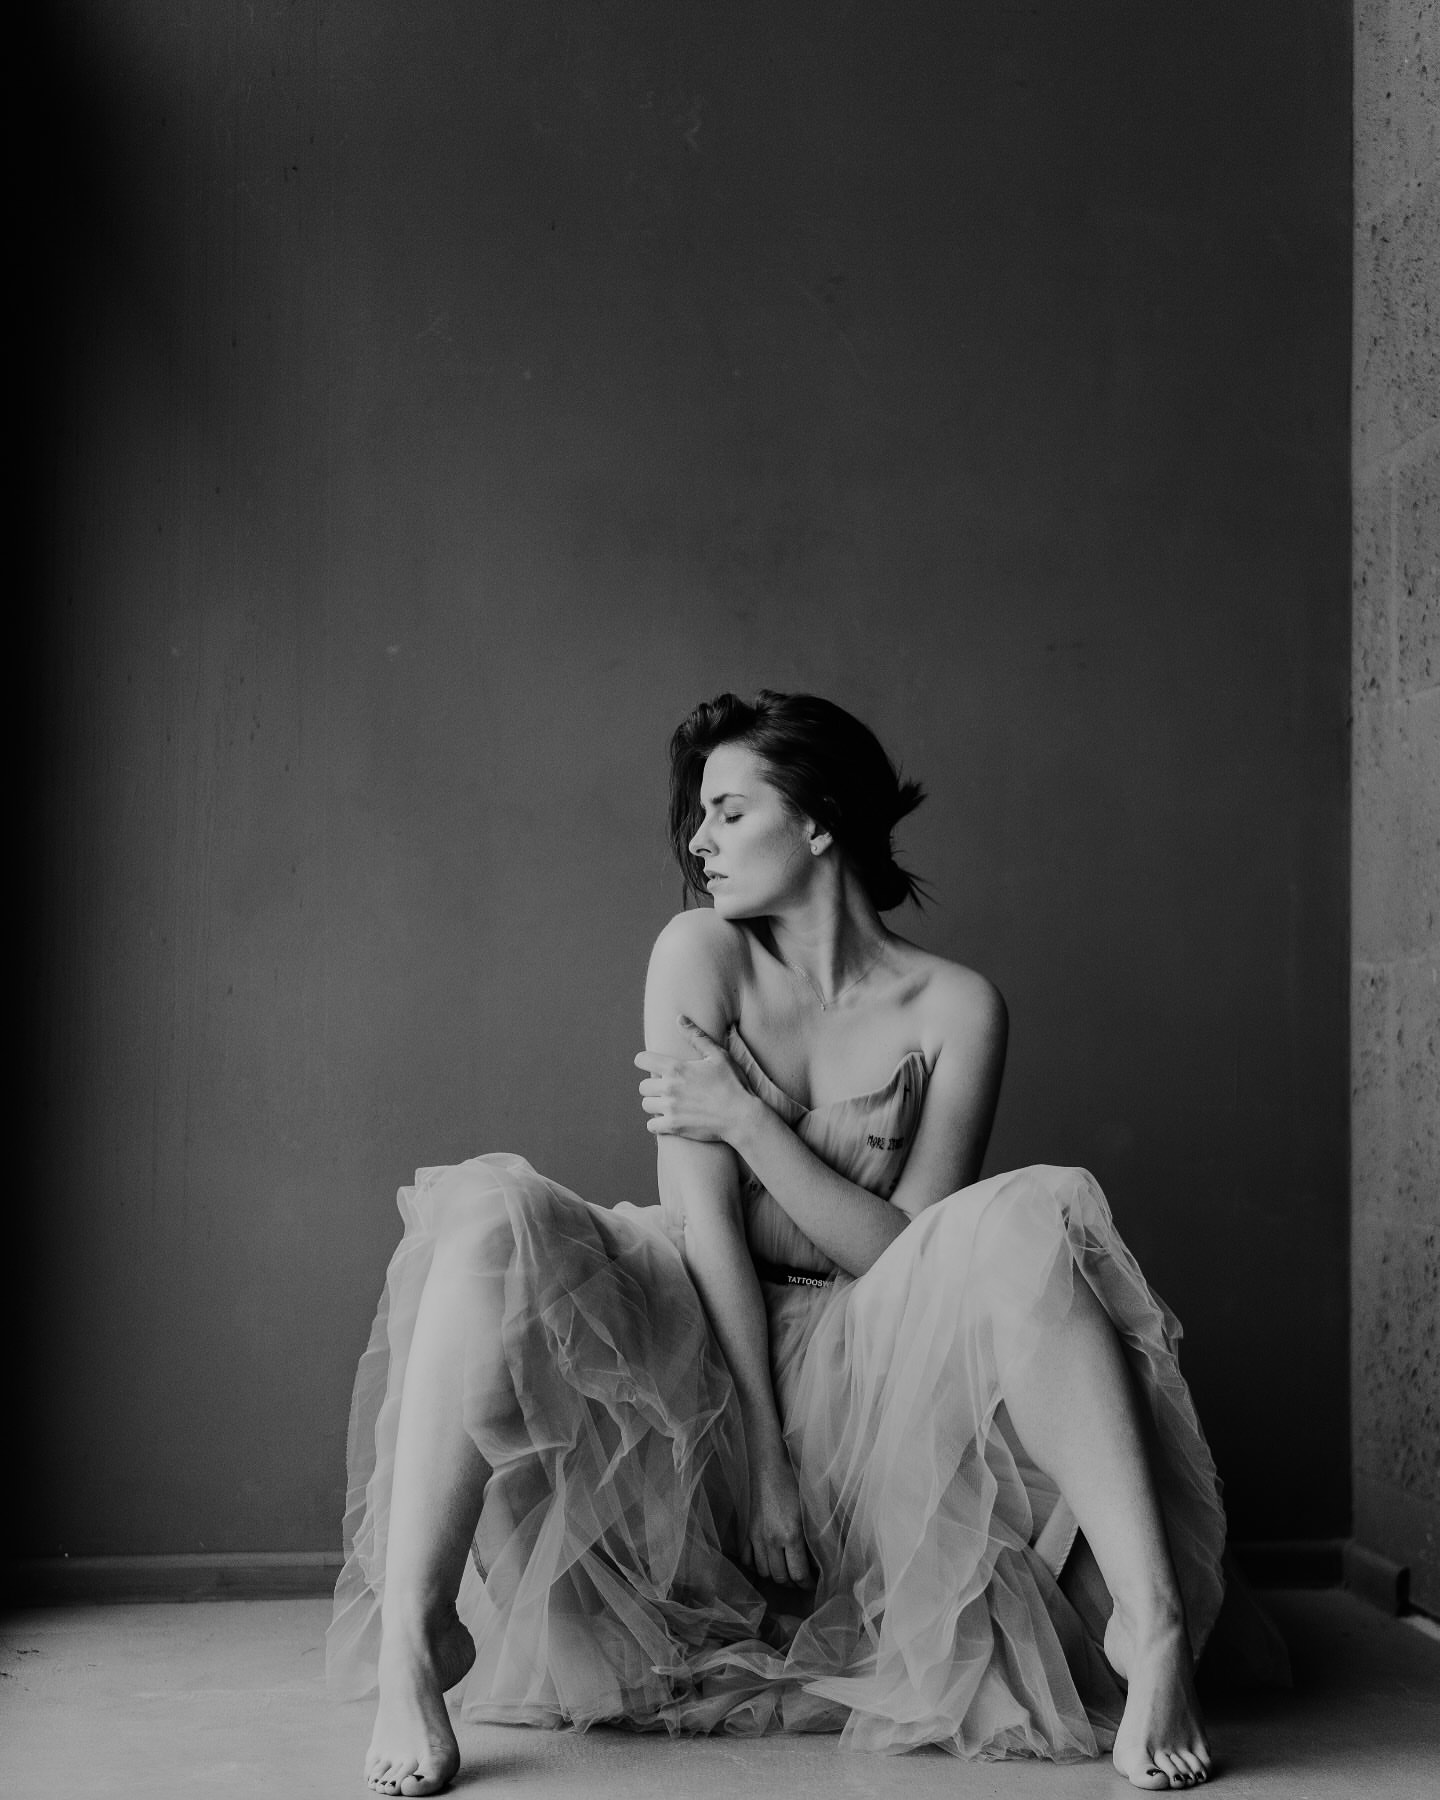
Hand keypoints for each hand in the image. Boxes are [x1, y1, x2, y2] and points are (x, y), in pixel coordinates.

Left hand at [635, 1016, 755, 1144]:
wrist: (741, 1116)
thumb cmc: (732, 1083)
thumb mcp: (718, 1055)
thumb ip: (696, 1036)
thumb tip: (679, 1018)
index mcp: (676, 1068)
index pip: (643, 1060)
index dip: (645, 1061)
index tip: (650, 1065)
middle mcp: (669, 1088)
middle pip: (642, 1086)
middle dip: (652, 1086)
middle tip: (667, 1088)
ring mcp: (670, 1108)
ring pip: (646, 1105)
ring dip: (655, 1104)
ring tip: (669, 1104)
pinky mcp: (673, 1127)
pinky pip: (651, 1126)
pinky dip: (657, 1124)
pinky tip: (669, 1120)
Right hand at [742, 1446, 813, 1586]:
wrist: (769, 1466)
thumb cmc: (795, 1483)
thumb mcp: (812, 1509)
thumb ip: (817, 1535)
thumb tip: (825, 1556)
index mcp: (791, 1535)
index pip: (798, 1574)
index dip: (808, 1584)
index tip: (815, 1583)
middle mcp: (771, 1540)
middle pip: (780, 1578)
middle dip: (793, 1584)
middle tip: (803, 1581)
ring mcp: (756, 1537)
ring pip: (764, 1571)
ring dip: (776, 1577)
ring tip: (786, 1573)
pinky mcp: (747, 1531)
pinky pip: (747, 1559)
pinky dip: (756, 1566)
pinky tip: (766, 1562)